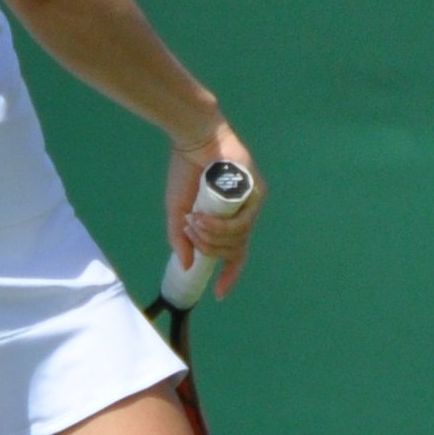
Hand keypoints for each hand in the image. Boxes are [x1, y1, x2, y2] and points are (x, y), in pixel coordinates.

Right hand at [168, 125, 264, 299]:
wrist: (193, 140)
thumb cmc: (186, 172)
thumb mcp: (177, 211)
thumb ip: (181, 239)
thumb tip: (188, 266)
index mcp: (228, 220)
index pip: (236, 254)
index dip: (229, 275)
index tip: (219, 293)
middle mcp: (244, 214)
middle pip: (235, 249)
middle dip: (210, 249)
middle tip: (190, 236)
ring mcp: (252, 203)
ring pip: (239, 237)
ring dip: (213, 237)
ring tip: (192, 224)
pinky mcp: (256, 190)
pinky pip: (243, 220)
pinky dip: (222, 226)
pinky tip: (202, 219)